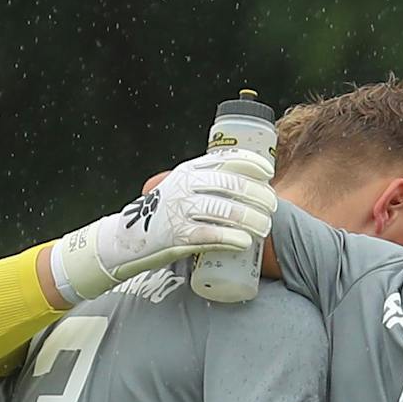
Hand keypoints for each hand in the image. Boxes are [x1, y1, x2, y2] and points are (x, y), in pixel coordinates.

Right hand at [52, 150, 276, 301]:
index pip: (225, 159)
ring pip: (225, 210)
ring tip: (264, 227)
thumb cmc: (166, 214)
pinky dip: (231, 238)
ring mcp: (181, 210)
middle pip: (231, 185)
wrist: (130, 237)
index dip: (250, 164)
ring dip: (250, 218)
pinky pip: (210, 234)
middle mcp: (186, 186)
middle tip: (273, 207)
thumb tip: (249, 187)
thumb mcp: (184, 189)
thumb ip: (208, 185)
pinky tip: (246, 242)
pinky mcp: (179, 236)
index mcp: (189, 170)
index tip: (268, 173)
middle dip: (258, 195)